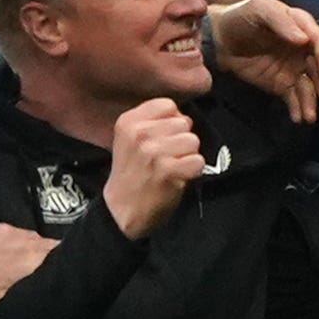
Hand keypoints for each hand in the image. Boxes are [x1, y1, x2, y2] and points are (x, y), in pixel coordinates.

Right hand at [103, 97, 204, 238]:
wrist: (120, 212)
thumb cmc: (130, 175)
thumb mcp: (130, 140)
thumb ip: (152, 122)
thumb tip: (185, 117)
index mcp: (129, 121)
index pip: (168, 106)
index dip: (172, 122)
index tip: (163, 139)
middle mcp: (140, 133)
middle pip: (184, 123)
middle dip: (181, 140)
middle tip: (166, 158)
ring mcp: (154, 152)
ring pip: (193, 141)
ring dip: (188, 156)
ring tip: (172, 168)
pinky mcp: (168, 171)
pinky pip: (198, 161)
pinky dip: (192, 172)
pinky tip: (177, 178)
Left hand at [210, 0, 318, 123]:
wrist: (218, 39)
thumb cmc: (240, 17)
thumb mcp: (259, 8)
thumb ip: (281, 21)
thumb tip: (304, 39)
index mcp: (300, 27)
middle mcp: (301, 49)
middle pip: (318, 66)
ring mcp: (292, 68)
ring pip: (308, 86)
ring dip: (311, 100)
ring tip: (310, 115)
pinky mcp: (281, 84)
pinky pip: (293, 98)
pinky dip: (297, 108)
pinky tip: (299, 118)